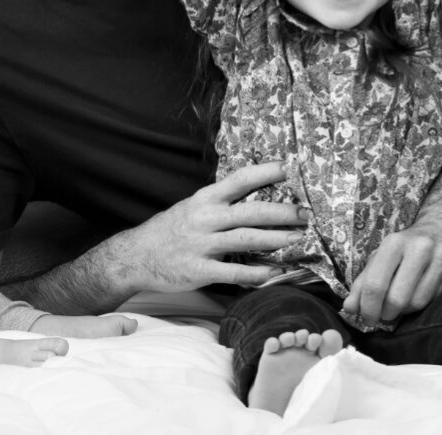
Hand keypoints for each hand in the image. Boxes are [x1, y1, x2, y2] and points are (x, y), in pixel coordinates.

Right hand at [121, 162, 308, 292]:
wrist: (135, 256)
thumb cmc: (170, 230)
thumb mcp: (193, 208)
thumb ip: (222, 204)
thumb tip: (259, 197)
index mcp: (205, 199)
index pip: (239, 180)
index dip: (265, 173)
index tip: (289, 168)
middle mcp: (205, 218)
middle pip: (250, 212)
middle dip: (282, 212)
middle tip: (306, 214)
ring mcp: (201, 245)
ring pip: (245, 239)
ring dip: (275, 239)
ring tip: (299, 239)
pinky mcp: (199, 270)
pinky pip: (233, 273)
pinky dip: (256, 274)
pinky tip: (275, 273)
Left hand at [341, 213, 441, 324]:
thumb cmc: (409, 246)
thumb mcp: (383, 256)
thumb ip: (364, 282)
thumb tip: (348, 309)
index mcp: (395, 242)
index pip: (375, 284)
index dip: (367, 307)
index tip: (366, 317)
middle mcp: (421, 247)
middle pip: (397, 299)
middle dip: (387, 313)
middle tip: (384, 315)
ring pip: (419, 303)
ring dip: (407, 310)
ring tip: (404, 303)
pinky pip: (439, 300)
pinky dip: (428, 304)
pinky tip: (425, 294)